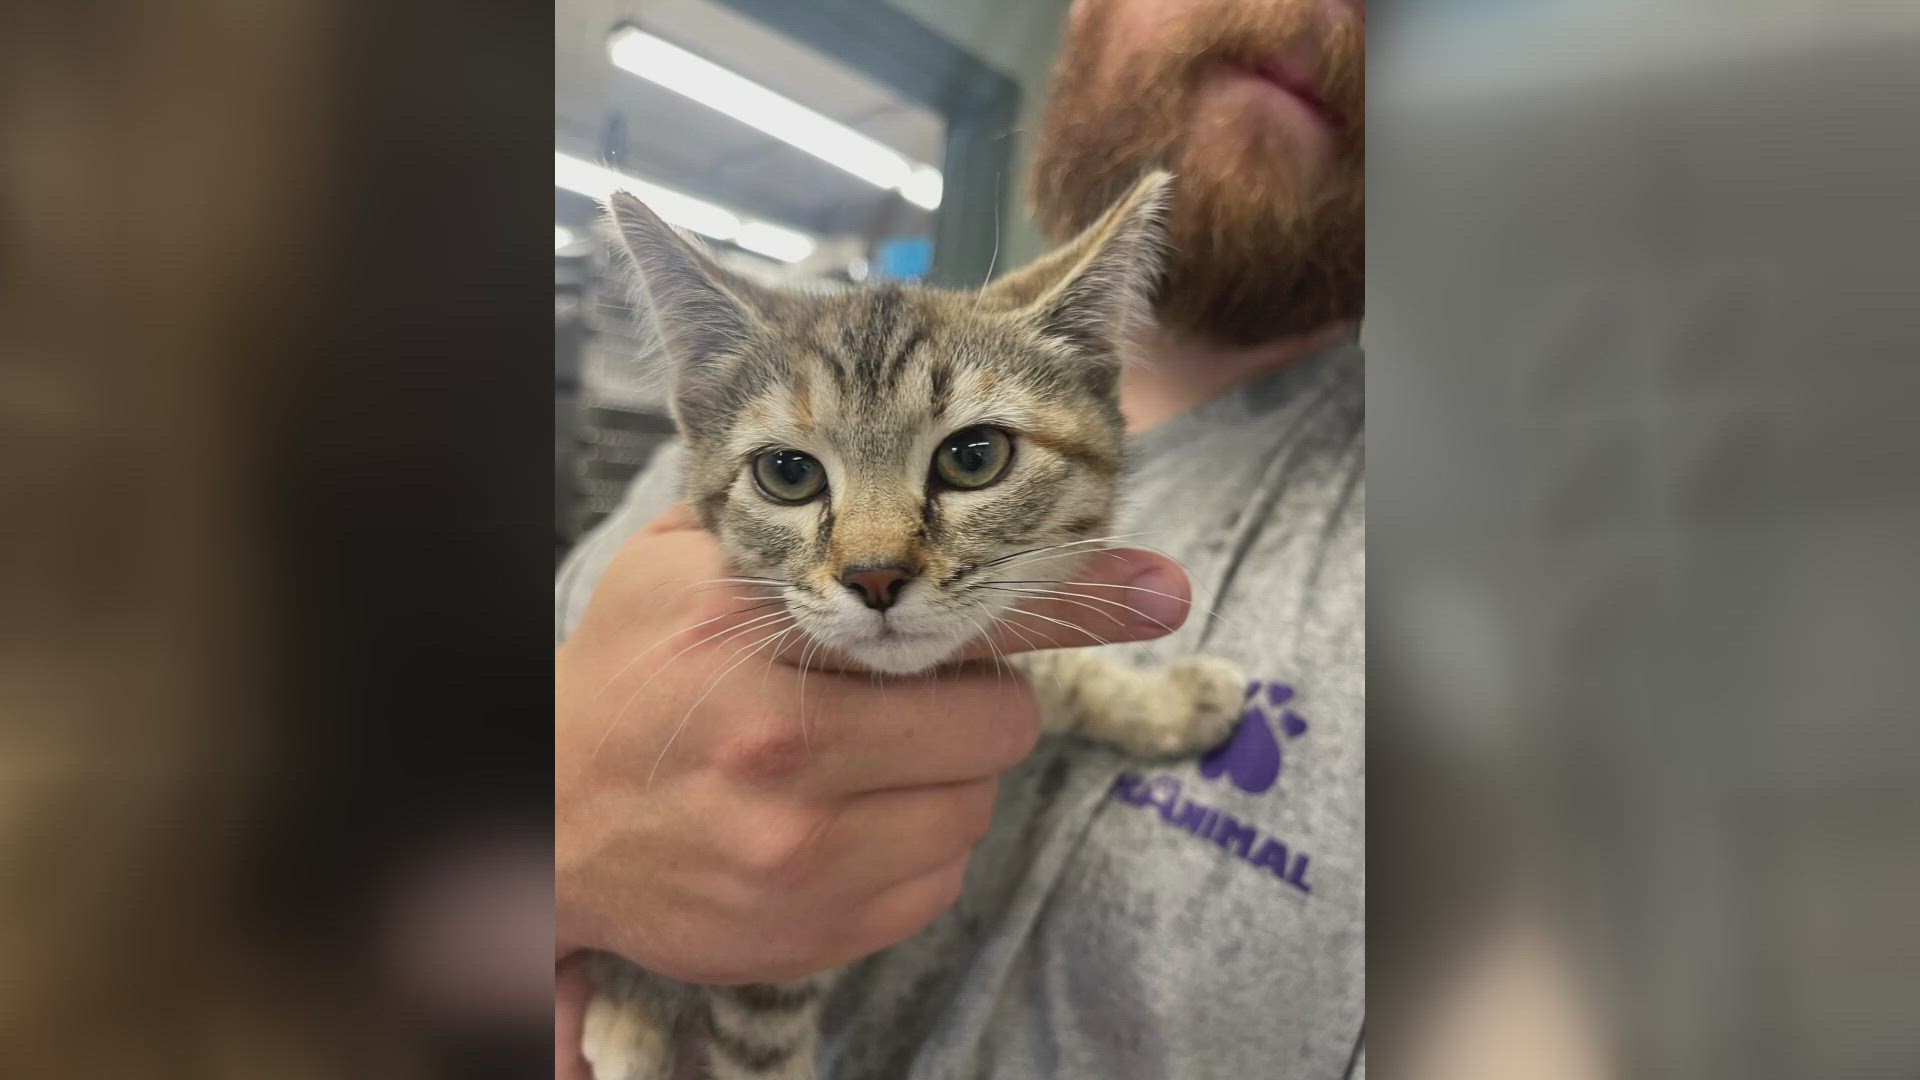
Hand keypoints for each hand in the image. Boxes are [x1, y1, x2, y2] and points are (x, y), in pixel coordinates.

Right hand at [555, 504, 1192, 985]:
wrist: (550, 831)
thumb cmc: (624, 681)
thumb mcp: (688, 566)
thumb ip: (796, 514)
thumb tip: (923, 492)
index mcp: (756, 644)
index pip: (958, 612)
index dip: (1061, 595)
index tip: (1160, 588)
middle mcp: (789, 756)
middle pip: (996, 719)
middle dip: (974, 697)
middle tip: (910, 688)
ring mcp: (808, 858)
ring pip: (976, 805)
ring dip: (945, 777)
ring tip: (865, 758)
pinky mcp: (819, 933)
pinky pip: (940, 879)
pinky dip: (914, 846)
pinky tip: (845, 820)